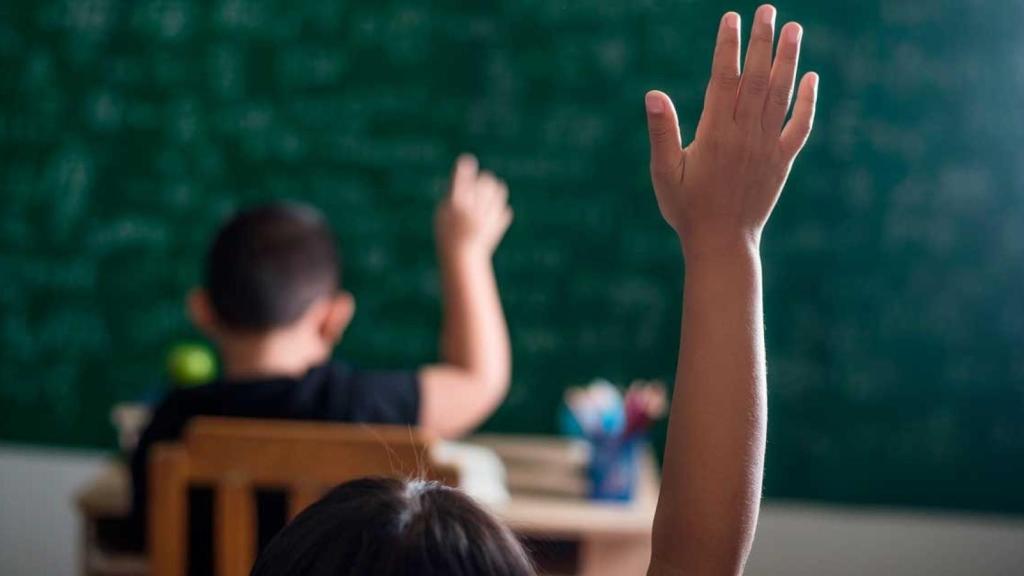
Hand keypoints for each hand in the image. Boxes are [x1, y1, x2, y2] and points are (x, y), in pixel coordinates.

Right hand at [435, 154, 512, 258]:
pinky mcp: (499, 223)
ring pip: (499, 190)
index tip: (466, 160)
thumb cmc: (448, 233)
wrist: (463, 258)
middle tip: (479, 182)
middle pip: (485, 181)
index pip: (460, 182)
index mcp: (456, 207)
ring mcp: (488, 217)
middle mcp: (473, 210)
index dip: (463, 169)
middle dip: (482, 179)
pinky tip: (489, 216)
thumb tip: (469, 176)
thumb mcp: (443, 214)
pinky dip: (498, 209)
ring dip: (494, 189)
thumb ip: (454, 194)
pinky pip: (504, 208)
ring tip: (487, 194)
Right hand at [645, 5, 817, 260]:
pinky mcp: (782, 161)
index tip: (731, 19)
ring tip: (793, 28)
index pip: (724, 78)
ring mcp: (767, 147)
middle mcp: (746, 135)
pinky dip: (807, 100)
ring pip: (781, 94)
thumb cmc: (686, 209)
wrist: (721, 243)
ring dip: (789, 59)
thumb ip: (661, 132)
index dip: (728, 46)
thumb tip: (653, 95)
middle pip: (758, 78)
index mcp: (715, 133)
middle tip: (767, 9)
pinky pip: (800, 125)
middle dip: (762, 41)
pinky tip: (811, 77)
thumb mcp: (663, 172)